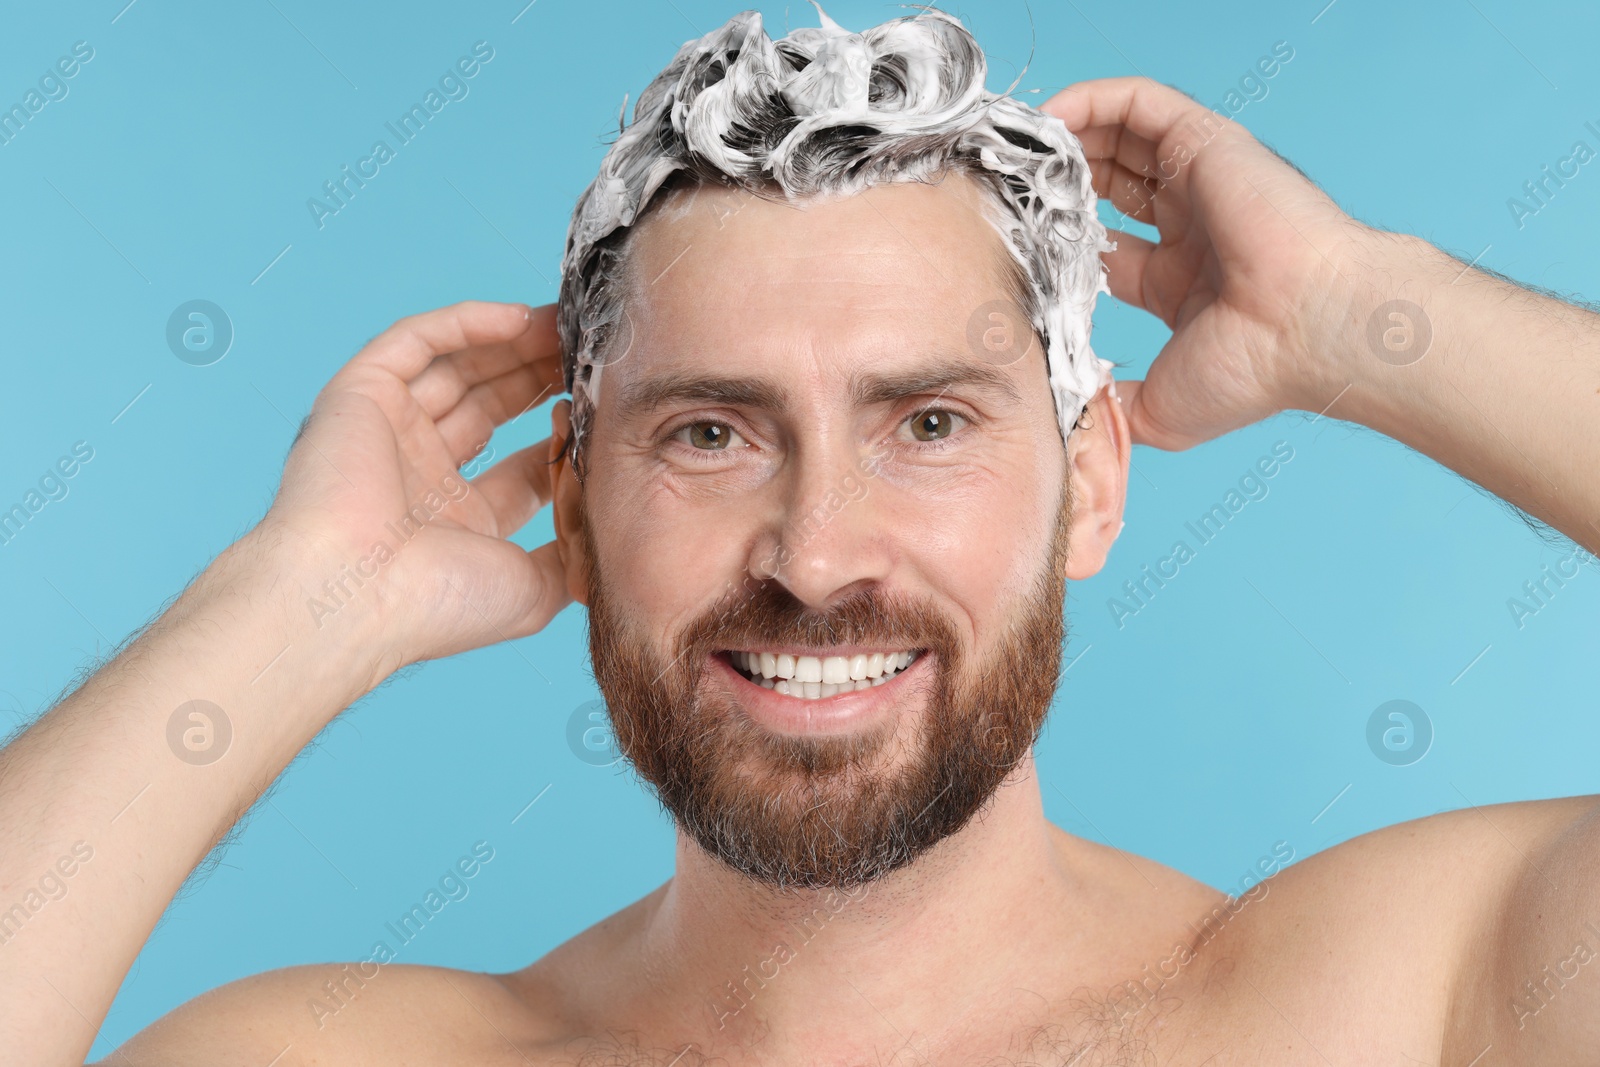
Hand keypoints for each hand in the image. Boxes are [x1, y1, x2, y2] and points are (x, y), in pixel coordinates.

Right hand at [256, 300, 571, 671]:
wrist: (356, 597)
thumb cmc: (437, 606)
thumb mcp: (533, 591)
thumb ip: (571, 557)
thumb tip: (604, 536)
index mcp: (456, 522)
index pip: (522, 464)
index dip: (565, 434)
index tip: (605, 410)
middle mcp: (420, 475)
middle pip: (493, 407)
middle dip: (543, 379)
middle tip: (589, 353)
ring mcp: (388, 433)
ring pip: (458, 368)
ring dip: (514, 344)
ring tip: (566, 326)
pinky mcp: (358, 396)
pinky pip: (416, 342)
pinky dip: (465, 324)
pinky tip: (518, 317)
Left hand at [1041, 77, 1377, 447]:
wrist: (1314, 331)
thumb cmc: (1256, 373)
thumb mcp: (1161, 411)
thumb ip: (1112, 407)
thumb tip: (1073, 414)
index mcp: (1181, 283)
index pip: (1105, 248)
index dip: (1059, 242)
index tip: (1014, 245)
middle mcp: (1192, 227)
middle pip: (1110, 185)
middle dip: (1058, 184)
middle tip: (1010, 188)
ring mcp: (1202, 182)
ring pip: (1122, 136)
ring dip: (1068, 137)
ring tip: (1020, 149)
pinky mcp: (1208, 142)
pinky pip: (1140, 102)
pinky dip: (1091, 101)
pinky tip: (1052, 120)